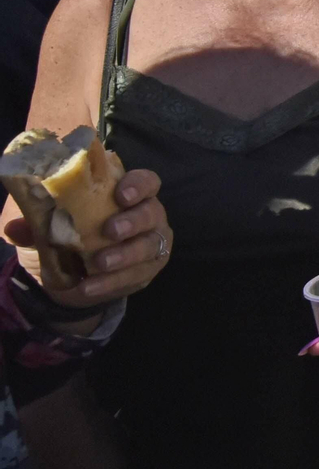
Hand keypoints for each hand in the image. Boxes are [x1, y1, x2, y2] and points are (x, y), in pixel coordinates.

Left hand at [3, 169, 172, 305]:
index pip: (146, 182)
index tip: (120, 195)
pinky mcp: (147, 270)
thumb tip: (15, 227)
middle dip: (133, 221)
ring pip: (150, 245)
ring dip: (125, 255)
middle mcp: (146, 214)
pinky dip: (112, 282)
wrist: (68, 277)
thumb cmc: (64, 236)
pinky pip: (137, 275)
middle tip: (109, 231)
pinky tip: (89, 286)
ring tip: (99, 264)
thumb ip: (34, 221)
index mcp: (125, 193)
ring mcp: (150, 242)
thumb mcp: (43, 226)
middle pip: (152, 212)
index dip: (138, 185)